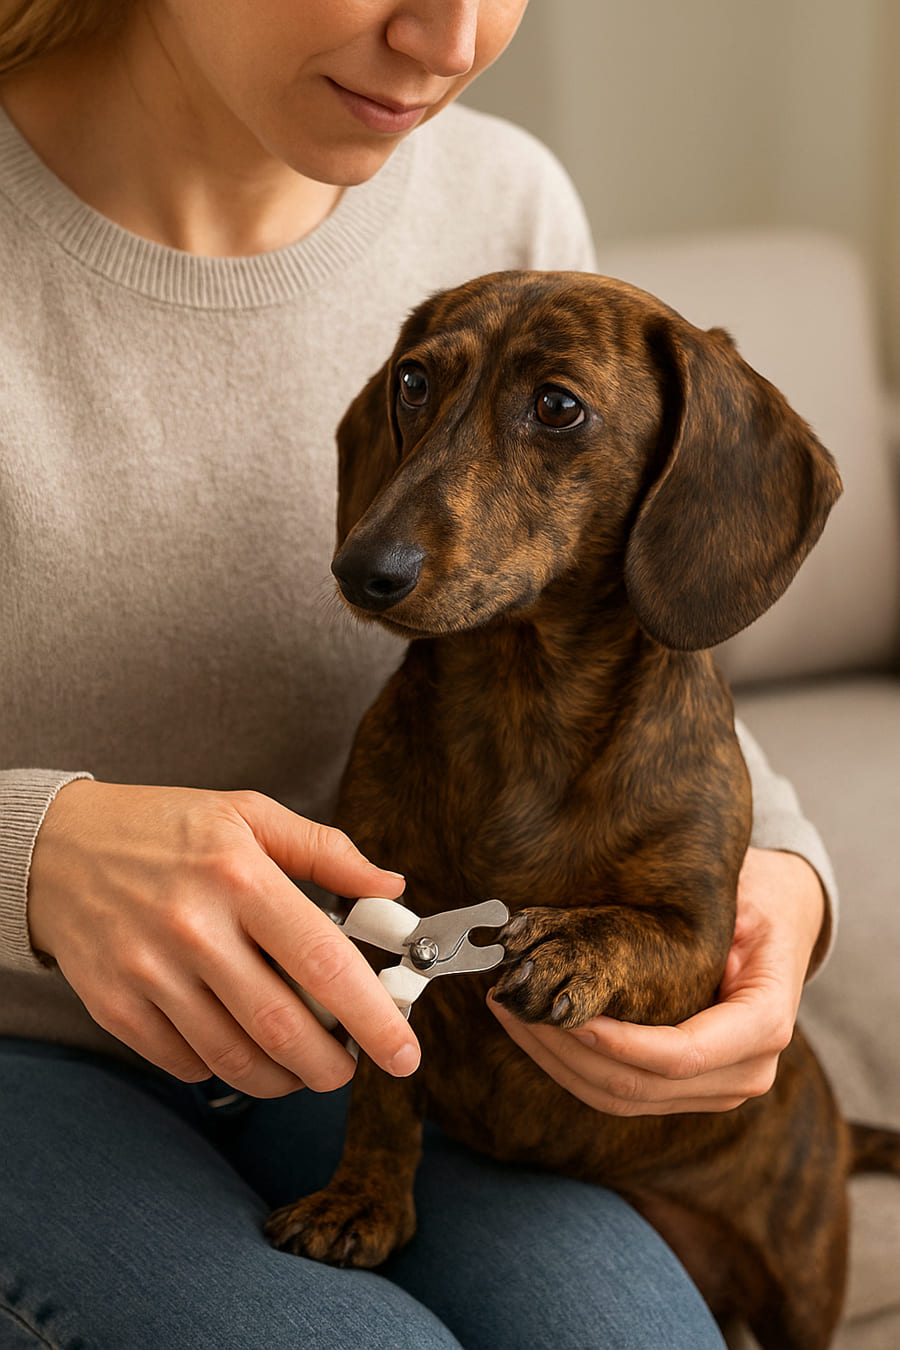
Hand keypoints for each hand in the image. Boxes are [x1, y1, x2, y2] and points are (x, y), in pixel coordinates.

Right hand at [28, 780, 419, 1095]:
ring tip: (303, 1064)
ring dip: (284, 1078)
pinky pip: (186, 1064)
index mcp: (240, 877)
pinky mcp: (116, 1007)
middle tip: (350, 1067)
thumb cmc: (165, 828)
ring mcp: (150, 973)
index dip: (372, 1016)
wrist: (58, 847)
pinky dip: (224, 1069)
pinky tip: (240, 1046)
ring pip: (235, 1059)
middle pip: (282, 1028)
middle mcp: (194, 929)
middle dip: (332, 1066)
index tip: (403, 1052)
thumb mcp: (249, 814)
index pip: (322, 962)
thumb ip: (326, 850)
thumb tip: (391, 885)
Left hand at [487, 847, 824, 1114]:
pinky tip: (535, 1031)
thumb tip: (633, 907)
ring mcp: (718, 1090)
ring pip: (622, 1099)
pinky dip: (573, 1067)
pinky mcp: (689, 1090)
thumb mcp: (740, 894)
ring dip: (557, 1063)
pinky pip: (623, 1093)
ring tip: (508, 1014)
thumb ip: (698, 917)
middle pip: (640, 1085)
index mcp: (764, 1025)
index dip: (615, 1042)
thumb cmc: (758, 898)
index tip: (560, 1011)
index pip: (680, 1055)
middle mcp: (746, 1072)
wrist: (784, 920)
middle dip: (565, 1051)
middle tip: (510, 1004)